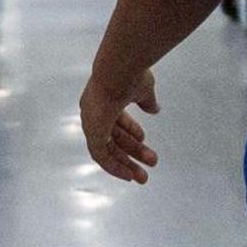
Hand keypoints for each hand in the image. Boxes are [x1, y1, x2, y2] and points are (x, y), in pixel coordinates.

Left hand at [79, 66, 160, 183]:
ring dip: (126, 163)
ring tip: (144, 176)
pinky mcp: (92, 132)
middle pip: (113, 139)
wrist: (119, 70)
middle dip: (131, 153)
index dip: (130, 132)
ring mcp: (92, 123)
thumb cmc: (129, 74)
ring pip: (108, 150)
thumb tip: (154, 108)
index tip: (143, 141)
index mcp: (104, 99)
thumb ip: (147, 101)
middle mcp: (93, 112)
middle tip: (148, 165)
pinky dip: (113, 166)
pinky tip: (127, 174)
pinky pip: (100, 155)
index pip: (116, 121)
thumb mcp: (143, 90)